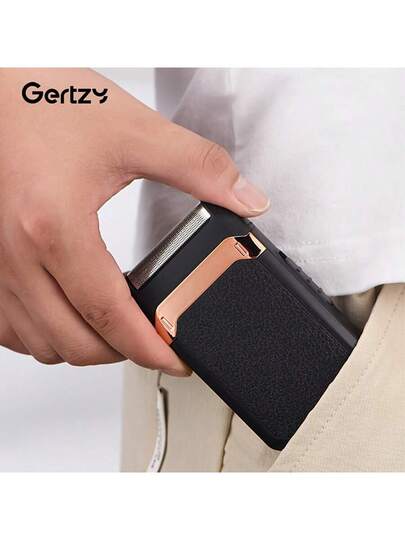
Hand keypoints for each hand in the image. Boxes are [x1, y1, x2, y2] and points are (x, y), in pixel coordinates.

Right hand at [0, 68, 268, 375]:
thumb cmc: (42, 100)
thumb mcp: (132, 129)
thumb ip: (199, 167)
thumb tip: (245, 198)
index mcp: (54, 227)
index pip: (110, 315)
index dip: (150, 347)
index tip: (173, 358)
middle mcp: (15, 255)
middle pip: (74, 343)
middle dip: (121, 353)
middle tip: (153, 340)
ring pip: (39, 344)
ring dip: (82, 347)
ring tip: (116, 330)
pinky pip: (7, 328)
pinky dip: (42, 334)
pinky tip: (67, 315)